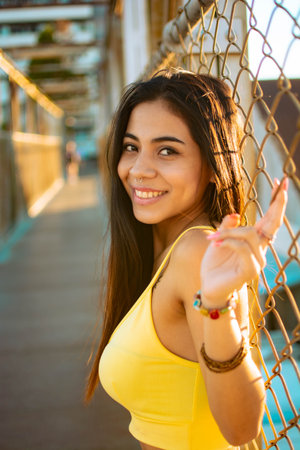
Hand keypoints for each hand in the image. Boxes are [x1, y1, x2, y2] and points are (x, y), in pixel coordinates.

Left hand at [200, 178, 287, 305]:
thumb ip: (227, 227)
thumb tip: (235, 214)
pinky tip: (216, 243)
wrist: (208, 286)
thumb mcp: (218, 240)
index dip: (275, 201)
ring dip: (229, 233)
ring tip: (214, 238)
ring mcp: (258, 261)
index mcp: (254, 241)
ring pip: (249, 234)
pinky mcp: (250, 270)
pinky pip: (242, 248)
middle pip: (272, 223)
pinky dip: (228, 242)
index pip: (269, 219)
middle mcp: (260, 250)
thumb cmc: (215, 265)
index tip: (278, 181)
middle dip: (277, 203)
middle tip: (280, 183)